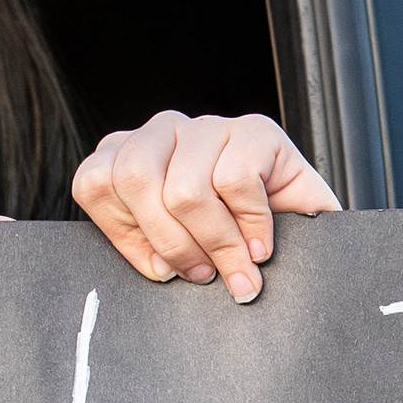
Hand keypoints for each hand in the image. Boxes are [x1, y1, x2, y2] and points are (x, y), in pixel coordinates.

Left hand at [73, 111, 339, 302]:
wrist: (308, 252)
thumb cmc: (233, 252)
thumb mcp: (176, 255)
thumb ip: (149, 251)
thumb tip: (157, 267)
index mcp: (130, 157)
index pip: (94, 182)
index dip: (125, 236)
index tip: (161, 270)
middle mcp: (165, 133)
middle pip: (135, 179)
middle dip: (171, 243)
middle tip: (201, 276)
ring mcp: (210, 127)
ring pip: (185, 188)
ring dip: (215, 243)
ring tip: (237, 270)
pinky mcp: (257, 131)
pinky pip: (236, 180)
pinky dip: (251, 225)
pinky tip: (261, 246)